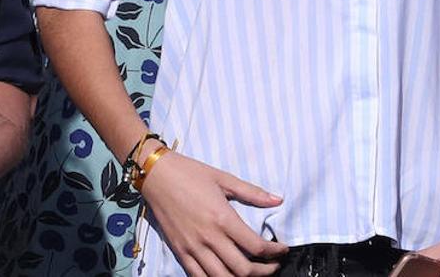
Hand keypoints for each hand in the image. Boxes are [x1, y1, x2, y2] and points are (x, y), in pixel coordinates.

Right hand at [141, 150, 287, 275]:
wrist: (156, 175)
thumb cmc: (190, 173)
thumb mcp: (222, 178)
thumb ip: (252, 192)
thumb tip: (278, 199)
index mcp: (222, 218)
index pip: (256, 247)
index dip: (275, 253)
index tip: (282, 250)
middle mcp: (209, 237)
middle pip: (243, 270)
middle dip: (264, 271)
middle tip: (273, 265)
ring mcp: (193, 248)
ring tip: (252, 273)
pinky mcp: (180, 252)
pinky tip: (226, 275)